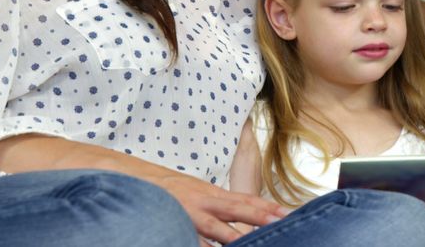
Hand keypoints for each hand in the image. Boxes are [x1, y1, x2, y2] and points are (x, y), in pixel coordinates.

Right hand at [147, 171, 288, 244]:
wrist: (137, 183)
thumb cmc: (172, 191)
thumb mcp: (200, 192)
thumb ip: (222, 204)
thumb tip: (247, 214)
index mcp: (212, 194)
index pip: (245, 200)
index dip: (267, 207)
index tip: (288, 214)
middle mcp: (204, 203)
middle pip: (236, 210)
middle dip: (259, 218)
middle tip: (279, 224)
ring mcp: (188, 216)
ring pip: (215, 229)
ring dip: (233, 238)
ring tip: (249, 243)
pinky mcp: (173, 226)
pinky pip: (189, 239)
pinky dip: (200, 246)